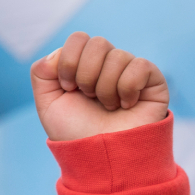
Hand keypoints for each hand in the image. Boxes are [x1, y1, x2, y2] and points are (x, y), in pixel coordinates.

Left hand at [30, 32, 168, 140]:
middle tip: (88, 97)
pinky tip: (126, 106)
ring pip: (118, 56)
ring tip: (108, 107)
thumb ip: (41, 72)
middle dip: (86, 74)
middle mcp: (109, 64)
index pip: (79, 38)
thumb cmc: (76, 132)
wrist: (101, 156)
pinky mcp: (153, 81)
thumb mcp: (47, 103)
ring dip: (105, 88)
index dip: (69, 62)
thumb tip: (57, 52)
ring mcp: (131, 71)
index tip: (68, 88)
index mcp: (85, 64)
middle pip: (98, 43)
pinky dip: (127, 89)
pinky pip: (140, 66)